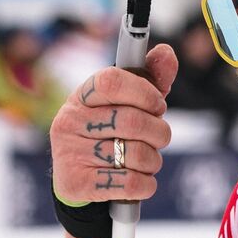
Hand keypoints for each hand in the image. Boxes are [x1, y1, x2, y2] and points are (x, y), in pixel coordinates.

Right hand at [51, 44, 177, 203]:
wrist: (81, 181)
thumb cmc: (110, 134)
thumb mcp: (129, 104)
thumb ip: (151, 79)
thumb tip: (167, 52)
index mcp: (82, 96)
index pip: (112, 80)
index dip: (144, 92)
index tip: (158, 105)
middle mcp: (70, 121)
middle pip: (132, 121)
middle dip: (159, 132)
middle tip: (159, 137)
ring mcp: (70, 153)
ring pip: (135, 154)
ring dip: (153, 161)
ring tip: (146, 161)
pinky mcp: (78, 183)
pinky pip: (130, 183)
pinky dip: (146, 184)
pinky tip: (140, 181)